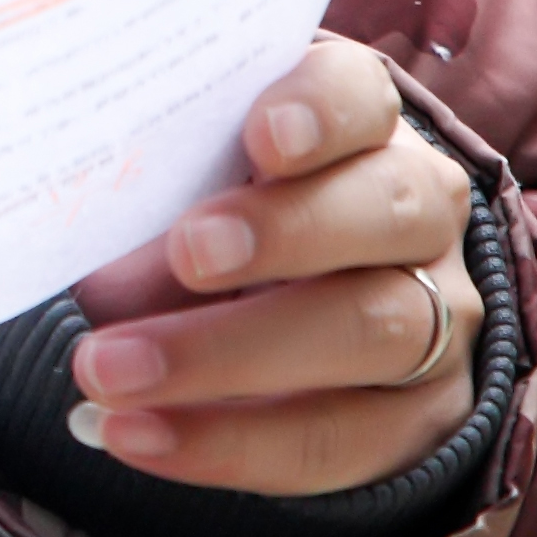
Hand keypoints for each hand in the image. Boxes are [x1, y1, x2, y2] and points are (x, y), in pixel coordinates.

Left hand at [57, 34, 480, 496]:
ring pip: (378, 330)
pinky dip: (232, 443)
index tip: (261, 136)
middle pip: (389, 208)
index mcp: (358, 127)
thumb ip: (146, 205)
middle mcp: (419, 212)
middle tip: (186, 254)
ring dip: (233, 356)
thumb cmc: (205, 221)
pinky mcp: (422, 416)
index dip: (321, 109)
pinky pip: (345, 439)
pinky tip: (139, 436)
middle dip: (286, 232)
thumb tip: (95, 268)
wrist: (272, 331)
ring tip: (111, 373)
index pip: (362, 93)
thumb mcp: (173, 193)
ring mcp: (440, 314)